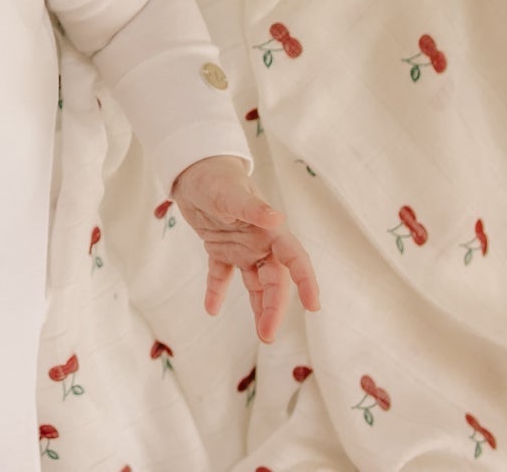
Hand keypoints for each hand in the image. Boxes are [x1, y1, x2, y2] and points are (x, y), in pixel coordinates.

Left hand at [170, 155, 321, 343]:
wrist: (193, 170)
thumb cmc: (216, 177)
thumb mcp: (230, 192)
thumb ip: (252, 208)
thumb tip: (276, 219)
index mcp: (270, 230)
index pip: (294, 259)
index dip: (306, 281)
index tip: (314, 305)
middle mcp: (261, 243)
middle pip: (275, 281)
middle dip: (275, 308)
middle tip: (267, 335)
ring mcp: (242, 248)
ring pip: (256, 285)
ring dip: (258, 307)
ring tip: (261, 335)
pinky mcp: (221, 249)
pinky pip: (222, 276)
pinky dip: (217, 292)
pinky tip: (211, 309)